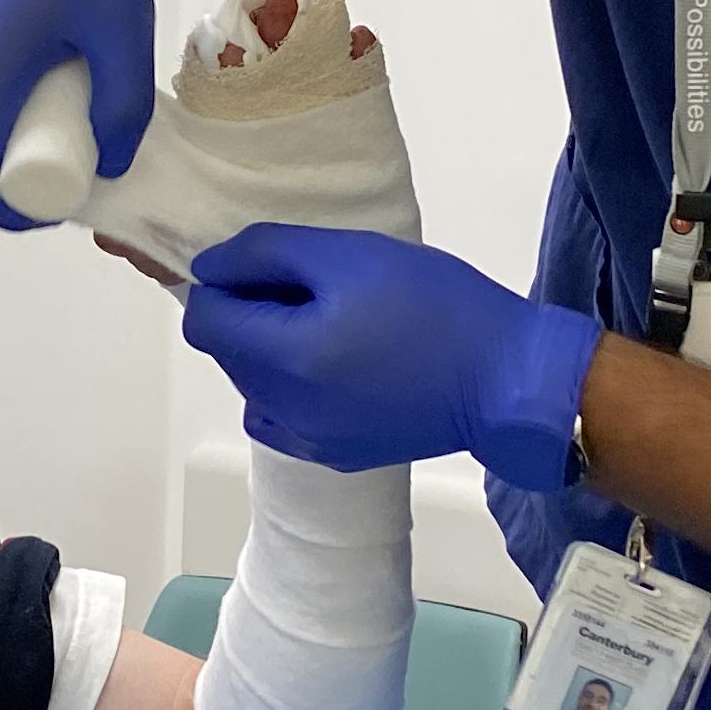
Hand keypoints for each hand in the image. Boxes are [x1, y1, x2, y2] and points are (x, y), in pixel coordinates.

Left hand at [180, 223, 603, 489]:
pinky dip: (291, 387)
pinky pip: (282, 416)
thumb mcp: (349, 254)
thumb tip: (208, 268)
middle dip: (253, 313)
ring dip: (271, 349)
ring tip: (335, 325)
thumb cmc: (433, 305)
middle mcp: (282, 411)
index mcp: (283, 359)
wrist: (506, 381)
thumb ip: (266, 253)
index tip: (276, 265)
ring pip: (253, 384)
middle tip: (319, 288)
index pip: (204, 319)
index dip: (226, 281)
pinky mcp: (335, 455)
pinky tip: (338, 367)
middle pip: (227, 351)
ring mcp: (308, 441)